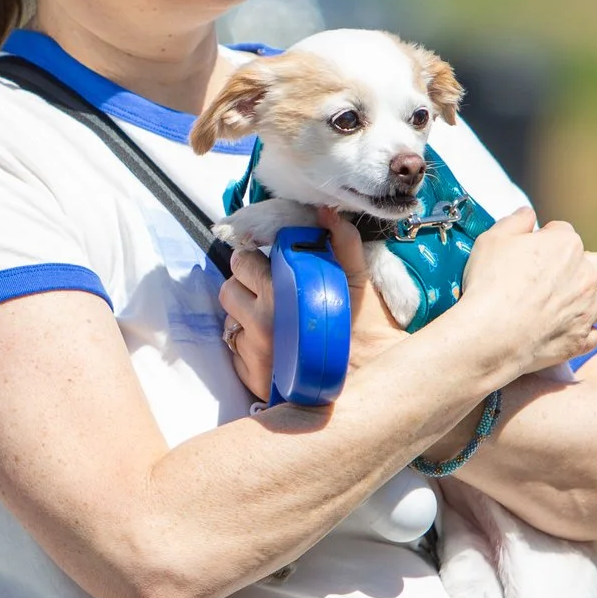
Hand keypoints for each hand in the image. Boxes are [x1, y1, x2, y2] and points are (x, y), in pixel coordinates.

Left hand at [216, 214, 411, 400]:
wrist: (367, 385)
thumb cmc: (364, 329)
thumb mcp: (358, 282)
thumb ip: (343, 242)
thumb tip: (325, 212)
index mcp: (284, 290)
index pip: (244, 259)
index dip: (258, 259)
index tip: (273, 264)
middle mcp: (262, 320)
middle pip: (230, 284)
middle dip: (248, 282)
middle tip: (274, 289)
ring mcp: (253, 350)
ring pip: (229, 314)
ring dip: (245, 310)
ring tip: (274, 316)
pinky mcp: (249, 375)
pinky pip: (233, 346)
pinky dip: (248, 341)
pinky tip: (274, 343)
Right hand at [439, 209, 596, 382]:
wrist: (489, 334)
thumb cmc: (489, 283)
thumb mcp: (493, 239)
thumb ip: (515, 222)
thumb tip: (528, 214)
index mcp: (567, 245)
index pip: (564, 232)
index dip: (546, 240)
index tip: (531, 253)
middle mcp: (586, 275)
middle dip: (583, 268)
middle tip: (557, 278)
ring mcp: (587, 310)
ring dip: (593, 302)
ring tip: (571, 307)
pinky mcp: (581, 340)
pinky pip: (594, 335)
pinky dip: (583, 333)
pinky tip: (565, 332)